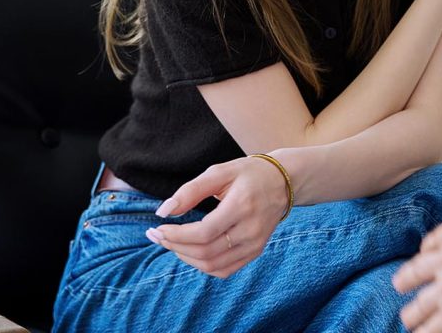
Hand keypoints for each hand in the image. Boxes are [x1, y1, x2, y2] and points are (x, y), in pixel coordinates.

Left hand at [145, 156, 288, 278]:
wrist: (283, 182)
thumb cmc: (248, 174)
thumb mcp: (220, 172)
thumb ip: (190, 191)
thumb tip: (163, 212)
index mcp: (242, 206)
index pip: (204, 233)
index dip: (176, 235)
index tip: (158, 228)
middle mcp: (251, 229)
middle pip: (206, 252)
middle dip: (175, 246)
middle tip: (157, 236)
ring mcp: (255, 244)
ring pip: (213, 265)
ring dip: (186, 258)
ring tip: (172, 243)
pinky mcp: (255, 251)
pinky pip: (224, 270)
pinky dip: (203, 265)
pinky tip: (191, 252)